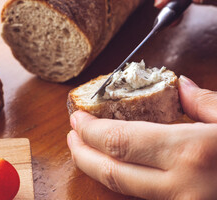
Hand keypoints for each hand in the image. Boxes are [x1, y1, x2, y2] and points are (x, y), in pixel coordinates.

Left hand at [67, 76, 216, 198]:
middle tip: (72, 137)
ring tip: (85, 151)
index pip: (120, 140)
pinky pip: (143, 198)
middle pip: (112, 173)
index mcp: (190, 152)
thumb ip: (204, 102)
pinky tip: (118, 167)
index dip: (91, 130)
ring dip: (98, 170)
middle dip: (83, 154)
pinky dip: (124, 181)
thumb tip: (180, 86)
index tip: (78, 118)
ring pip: (123, 191)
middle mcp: (180, 187)